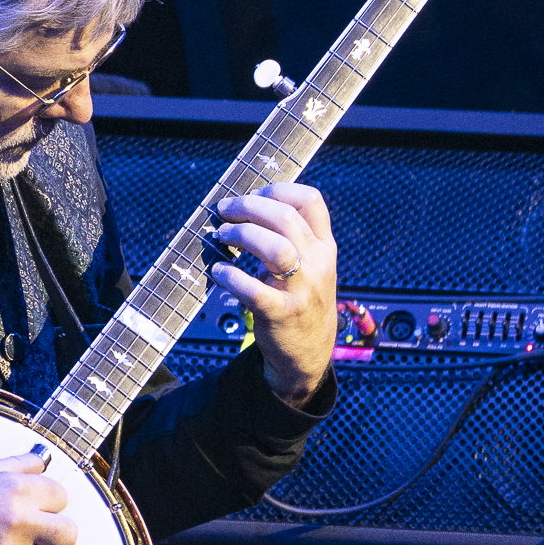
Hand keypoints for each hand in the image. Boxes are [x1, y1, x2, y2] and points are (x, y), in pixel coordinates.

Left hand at [210, 182, 336, 404]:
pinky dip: (231, 276)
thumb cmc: (302, 303)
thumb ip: (292, 239)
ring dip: (242, 235)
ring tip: (222, 236)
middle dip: (249, 207)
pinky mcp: (281, 314)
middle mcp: (317, 264)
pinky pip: (253, 289)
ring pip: (275, 248)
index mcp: (324, 246)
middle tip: (225, 211)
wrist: (309, 354)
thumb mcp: (311, 266)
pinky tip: (219, 271)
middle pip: (286, 218)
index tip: (254, 194)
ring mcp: (302, 290)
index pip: (311, 201)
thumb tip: (247, 208)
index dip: (278, 190)